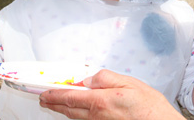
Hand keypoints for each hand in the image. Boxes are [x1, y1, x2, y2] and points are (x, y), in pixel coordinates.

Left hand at [39, 69, 184, 119]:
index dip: (54, 94)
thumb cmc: (149, 106)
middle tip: (44, 99)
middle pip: (69, 110)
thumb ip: (105, 78)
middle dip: (54, 104)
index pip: (70, 97)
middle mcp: (96, 116)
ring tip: (54, 105)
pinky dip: (75, 117)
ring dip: (62, 111)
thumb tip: (87, 79)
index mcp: (100, 101)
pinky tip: (74, 113)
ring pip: (75, 118)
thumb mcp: (129, 82)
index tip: (44, 92)